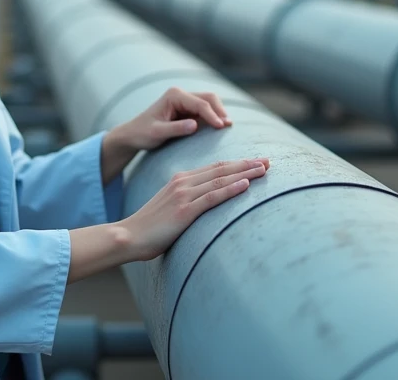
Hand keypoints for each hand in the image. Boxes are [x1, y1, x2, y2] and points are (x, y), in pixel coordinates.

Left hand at [121, 87, 231, 149]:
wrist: (133, 135)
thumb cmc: (142, 133)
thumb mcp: (157, 133)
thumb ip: (175, 129)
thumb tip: (195, 125)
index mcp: (174, 95)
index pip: (199, 103)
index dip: (212, 115)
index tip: (221, 127)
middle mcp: (181, 94)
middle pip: (208, 97)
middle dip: (220, 110)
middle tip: (229, 125)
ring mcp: (185, 101)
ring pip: (209, 102)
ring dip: (219, 112)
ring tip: (228, 126)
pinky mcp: (187, 110)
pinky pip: (205, 110)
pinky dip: (214, 116)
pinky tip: (221, 126)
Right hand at [122, 158, 269, 260]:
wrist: (128, 236)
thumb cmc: (150, 228)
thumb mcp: (170, 208)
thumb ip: (187, 202)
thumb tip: (206, 206)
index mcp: (180, 180)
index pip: (214, 167)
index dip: (237, 163)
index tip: (256, 162)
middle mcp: (183, 182)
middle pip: (221, 169)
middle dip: (247, 164)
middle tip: (268, 161)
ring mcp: (183, 195)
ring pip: (220, 179)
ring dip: (245, 173)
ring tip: (264, 169)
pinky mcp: (184, 211)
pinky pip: (212, 197)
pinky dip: (230, 189)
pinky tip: (245, 185)